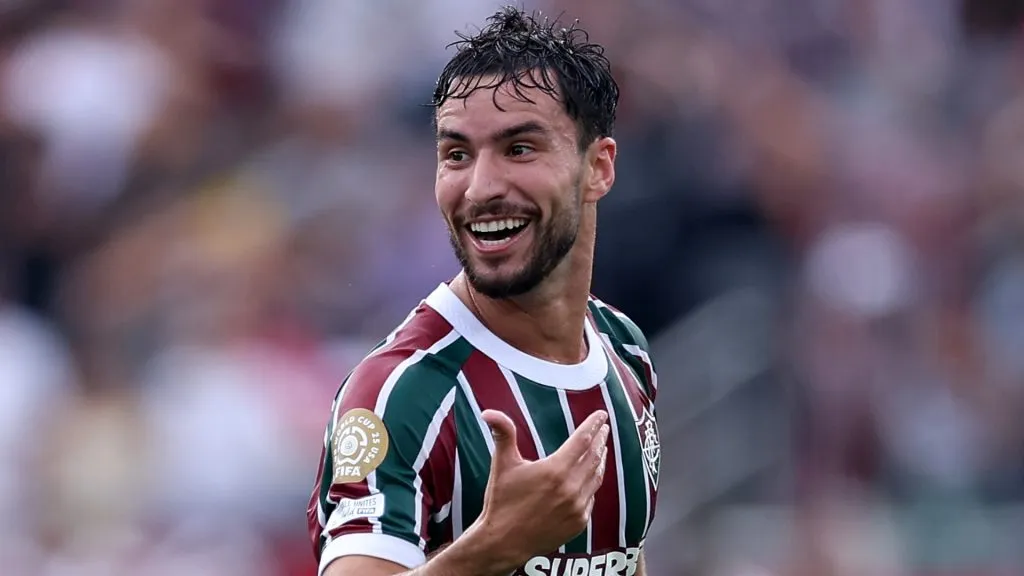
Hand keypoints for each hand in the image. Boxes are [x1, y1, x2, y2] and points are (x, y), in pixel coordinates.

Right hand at [466, 409, 609, 572]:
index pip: (582, 440)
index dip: (593, 425)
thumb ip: (502, 434)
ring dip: (600, 460)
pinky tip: (590, 478)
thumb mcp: (502, 464)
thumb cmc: (502, 501)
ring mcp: (577, 506)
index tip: (601, 415)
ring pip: (596, 477)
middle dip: (600, 439)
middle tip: (604, 428)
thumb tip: (489, 412)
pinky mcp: (579, 522)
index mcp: (555, 470)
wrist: (504, 542)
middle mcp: (571, 487)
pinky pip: (591, 497)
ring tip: (601, 449)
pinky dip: (592, 484)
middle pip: (594, 456)